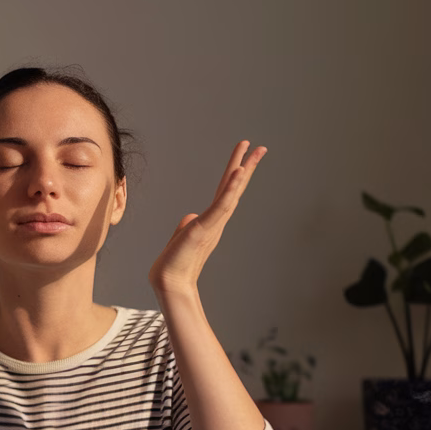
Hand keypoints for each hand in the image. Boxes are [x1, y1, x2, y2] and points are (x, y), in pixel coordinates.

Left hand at [149, 141, 265, 296]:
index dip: (236, 174)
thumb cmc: (173, 264)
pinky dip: (232, 187)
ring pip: (232, 191)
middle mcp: (217, 220)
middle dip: (248, 165)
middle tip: (261, 147)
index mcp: (211, 221)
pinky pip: (222, 203)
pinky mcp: (207, 226)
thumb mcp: (180, 237)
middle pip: (235, 187)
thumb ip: (187, 224)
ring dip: (243, 169)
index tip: (244, 158)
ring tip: (254, 151)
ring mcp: (214, 223)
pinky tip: (239, 171)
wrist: (170, 282)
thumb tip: (190, 216)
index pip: (226, 192)